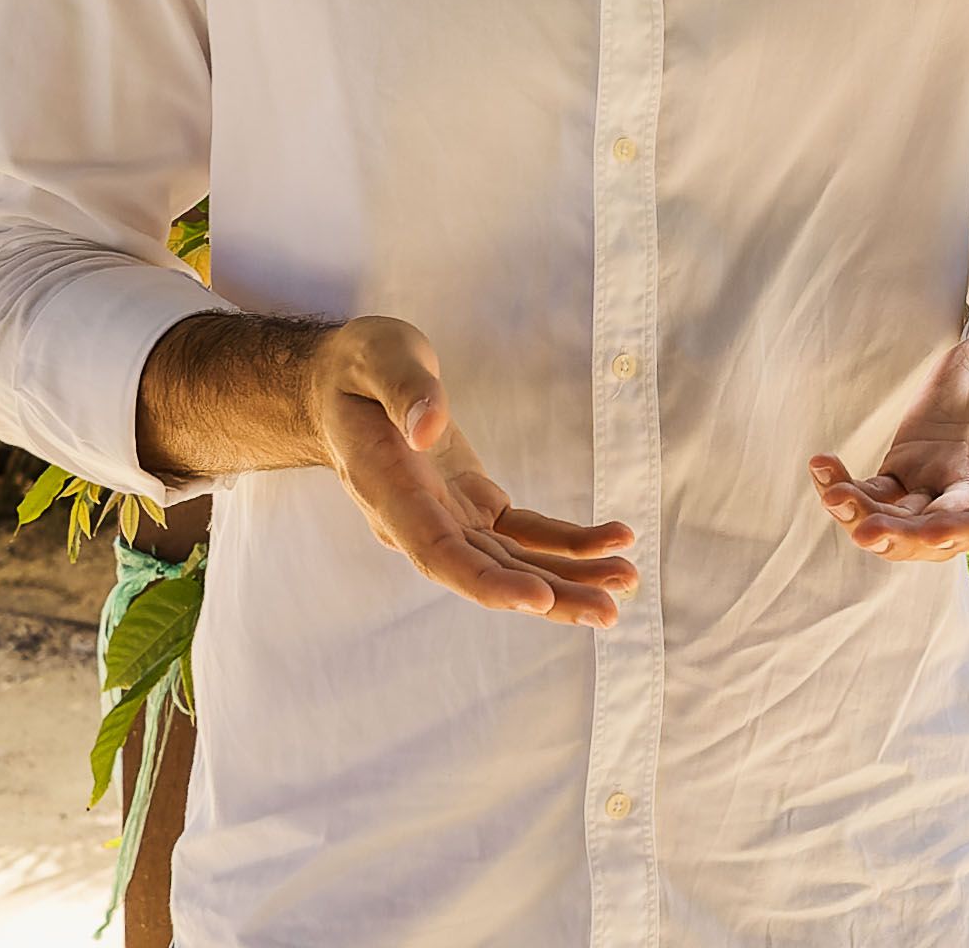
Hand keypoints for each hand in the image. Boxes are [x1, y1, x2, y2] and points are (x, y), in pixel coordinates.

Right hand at [310, 316, 637, 626]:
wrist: (341, 388)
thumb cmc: (359, 368)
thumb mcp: (379, 357)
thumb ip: (405, 390)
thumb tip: (430, 429)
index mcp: (388, 491)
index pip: (438, 552)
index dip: (487, 582)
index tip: (537, 598)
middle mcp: (419, 520)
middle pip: (486, 572)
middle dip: (549, 595)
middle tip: (608, 611)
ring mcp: (449, 518)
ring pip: (513, 563)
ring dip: (570, 577)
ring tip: (626, 582)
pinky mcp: (474, 506)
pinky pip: (524, 534)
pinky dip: (568, 543)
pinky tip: (613, 543)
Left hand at [807, 301, 968, 561]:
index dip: (964, 531)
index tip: (930, 535)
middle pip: (940, 533)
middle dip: (901, 538)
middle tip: (862, 528)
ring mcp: (941, 483)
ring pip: (901, 521)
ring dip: (864, 518)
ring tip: (832, 493)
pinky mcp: (911, 468)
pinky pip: (874, 493)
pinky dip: (845, 488)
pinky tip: (821, 465)